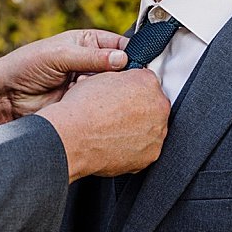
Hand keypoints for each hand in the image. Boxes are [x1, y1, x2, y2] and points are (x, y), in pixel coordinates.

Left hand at [0, 29, 129, 129]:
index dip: (133, 55)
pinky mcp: (82, 107)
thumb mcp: (58, 55)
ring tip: (130, 103)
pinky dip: (108, 113)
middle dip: (130, 79)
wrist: (2, 97)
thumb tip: (122, 59)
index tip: (144, 67)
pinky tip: (115, 116)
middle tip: (141, 88)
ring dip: (120, 97)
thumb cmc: (24, 67)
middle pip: (120, 71)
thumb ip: (90, 57)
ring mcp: (87, 87)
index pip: (120, 46)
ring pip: (113, 92)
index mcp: (87, 43)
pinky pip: (101, 109)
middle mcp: (90, 65)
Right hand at [35, 68, 168, 181]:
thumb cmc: (81, 108)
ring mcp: (157, 133)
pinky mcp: (151, 154)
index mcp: (147, 82)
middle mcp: (158, 107)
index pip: (148, 82)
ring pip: (151, 129)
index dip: (133, 90)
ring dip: (138, 129)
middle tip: (117, 115)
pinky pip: (146, 150)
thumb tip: (120, 82)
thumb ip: (120, 78)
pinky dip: (134, 148)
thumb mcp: (100, 77)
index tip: (124, 97)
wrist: (72, 137)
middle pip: (154, 106)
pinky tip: (116, 144)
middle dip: (139, 110)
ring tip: (114, 131)